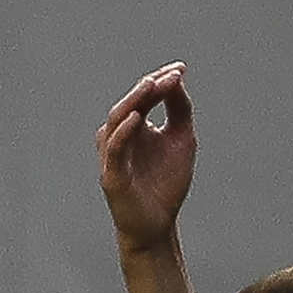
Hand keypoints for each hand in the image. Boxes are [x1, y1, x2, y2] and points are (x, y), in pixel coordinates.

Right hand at [98, 63, 196, 253]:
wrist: (158, 223)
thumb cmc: (166, 182)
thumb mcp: (181, 140)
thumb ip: (180, 112)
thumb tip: (177, 81)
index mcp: (135, 127)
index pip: (145, 97)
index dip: (161, 81)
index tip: (181, 68)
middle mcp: (120, 135)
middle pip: (131, 103)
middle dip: (150, 87)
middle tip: (171, 74)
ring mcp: (113, 154)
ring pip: (117, 121)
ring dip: (135, 101)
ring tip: (151, 84)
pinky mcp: (111, 173)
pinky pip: (114, 148)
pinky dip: (124, 131)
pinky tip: (139, 118)